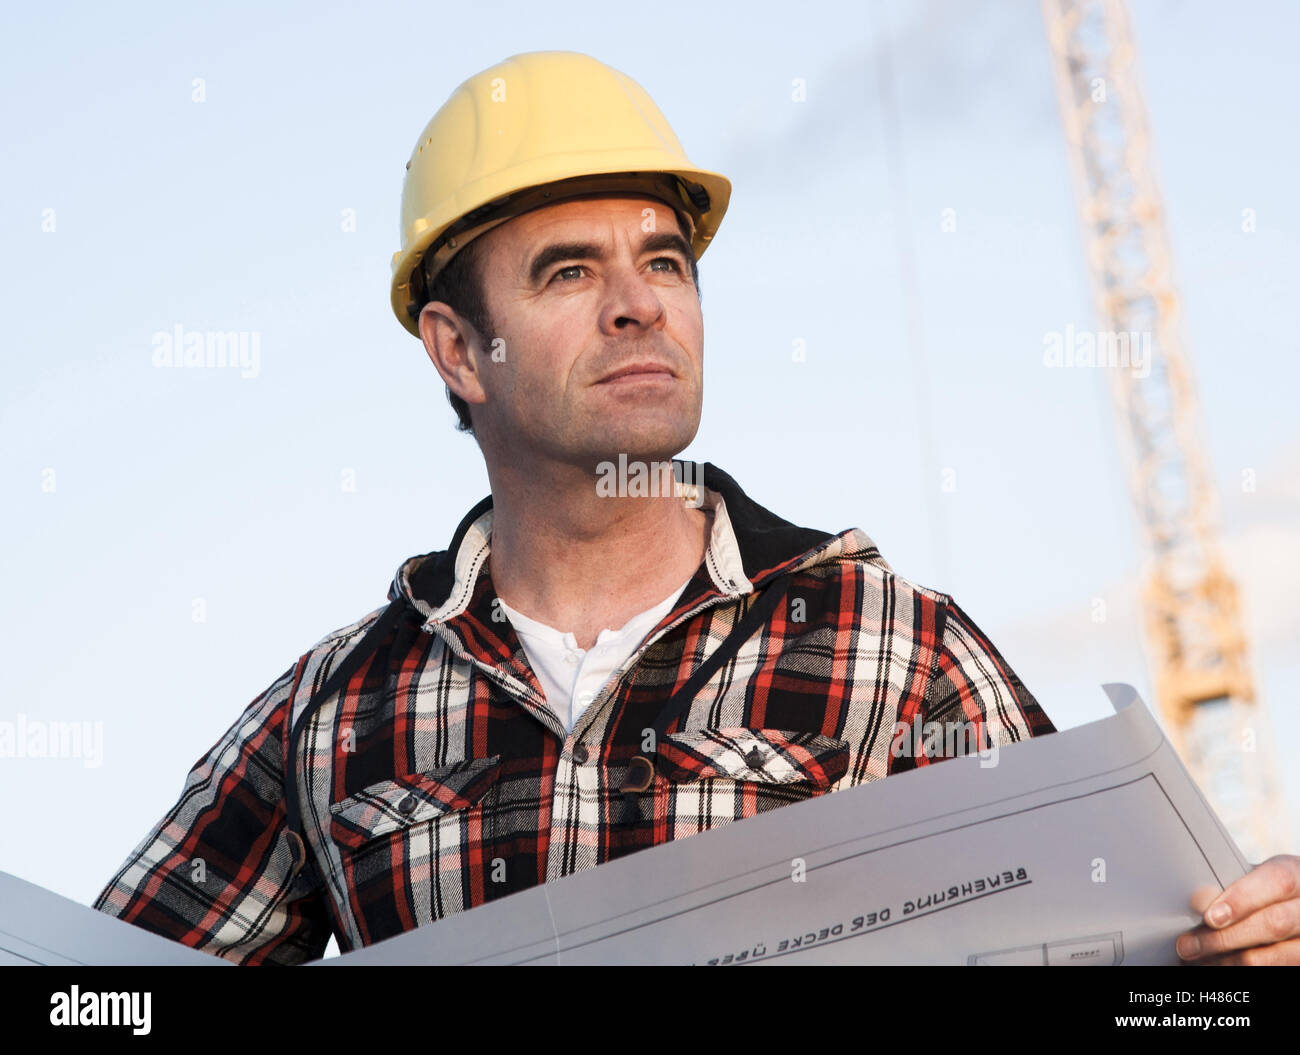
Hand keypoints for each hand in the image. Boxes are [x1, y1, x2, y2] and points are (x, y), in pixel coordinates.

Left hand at [1176, 854, 1299, 964]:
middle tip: (1188, 944)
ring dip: (1229, 959)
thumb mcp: (1258, 878)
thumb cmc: (1268, 890)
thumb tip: (1198, 901)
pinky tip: (1215, 965)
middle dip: (1226, 936)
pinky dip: (1237, 969)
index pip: (1277, 882)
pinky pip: (1274, 969)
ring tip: (1196, 958)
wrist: (1294, 908)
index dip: (1242, 899)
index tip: (1210, 916)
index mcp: (1297, 874)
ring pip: (1275, 956)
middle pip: (1275, 923)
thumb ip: (1235, 886)